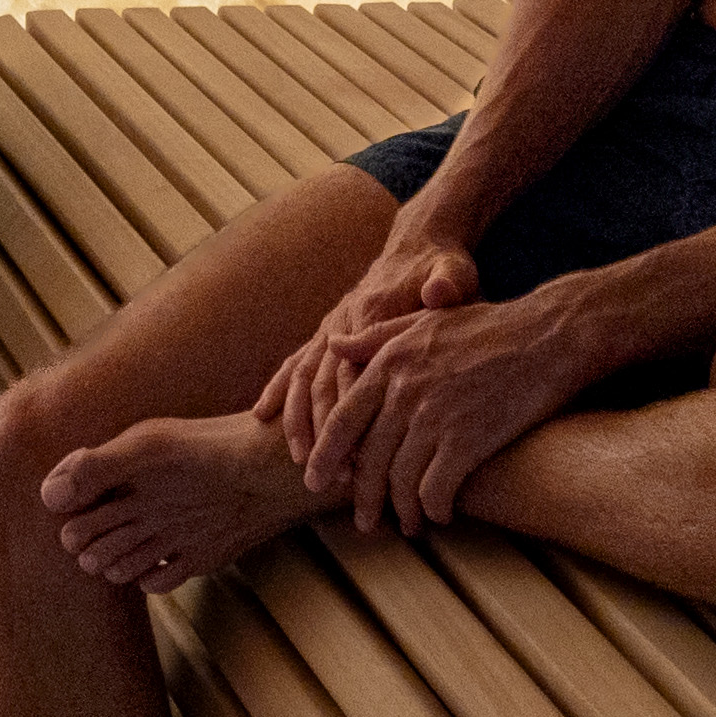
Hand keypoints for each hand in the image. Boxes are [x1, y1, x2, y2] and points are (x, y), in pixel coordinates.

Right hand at [252, 225, 480, 464]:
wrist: (419, 243)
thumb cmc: (441, 266)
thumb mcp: (453, 270)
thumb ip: (446, 281)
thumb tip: (438, 290)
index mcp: (371, 311)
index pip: (354, 371)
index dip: (353, 414)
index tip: (358, 456)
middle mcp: (342, 320)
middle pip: (324, 381)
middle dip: (322, 430)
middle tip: (326, 473)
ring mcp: (330, 326)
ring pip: (303, 376)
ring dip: (298, 418)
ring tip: (298, 458)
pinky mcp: (327, 331)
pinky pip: (295, 361)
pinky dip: (278, 389)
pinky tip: (262, 416)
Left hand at [267, 270, 594, 536]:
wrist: (549, 336)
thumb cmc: (488, 327)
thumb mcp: (424, 321)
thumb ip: (375, 337)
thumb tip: (333, 345)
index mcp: (388, 363)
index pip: (340, 422)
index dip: (324, 458)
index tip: (314, 483)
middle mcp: (404, 392)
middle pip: (368, 461)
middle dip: (364, 499)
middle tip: (364, 523)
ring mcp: (435, 417)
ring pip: (401, 481)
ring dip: (402, 512)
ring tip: (409, 526)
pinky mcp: (468, 440)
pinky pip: (436, 490)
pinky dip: (435, 508)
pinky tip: (441, 514)